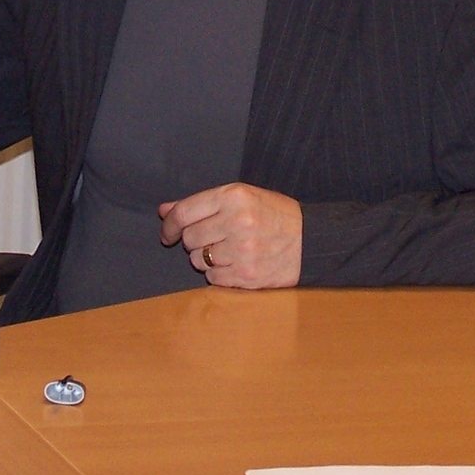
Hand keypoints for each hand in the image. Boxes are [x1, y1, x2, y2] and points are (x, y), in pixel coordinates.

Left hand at [159, 183, 301, 289]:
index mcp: (234, 196)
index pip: (184, 212)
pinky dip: (218, 273)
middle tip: (213, 238)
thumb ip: (203, 204)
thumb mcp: (242, 197)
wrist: (309, 240)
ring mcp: (242, 250)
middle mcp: (236, 221)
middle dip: (195, 240)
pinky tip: (235, 263)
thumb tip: (164, 210)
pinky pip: (212, 278)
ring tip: (228, 250)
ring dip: (206, 258)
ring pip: (198, 260)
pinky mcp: (247, 275)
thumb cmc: (273, 215)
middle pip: (190, 238)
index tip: (168, 233)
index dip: (170, 224)